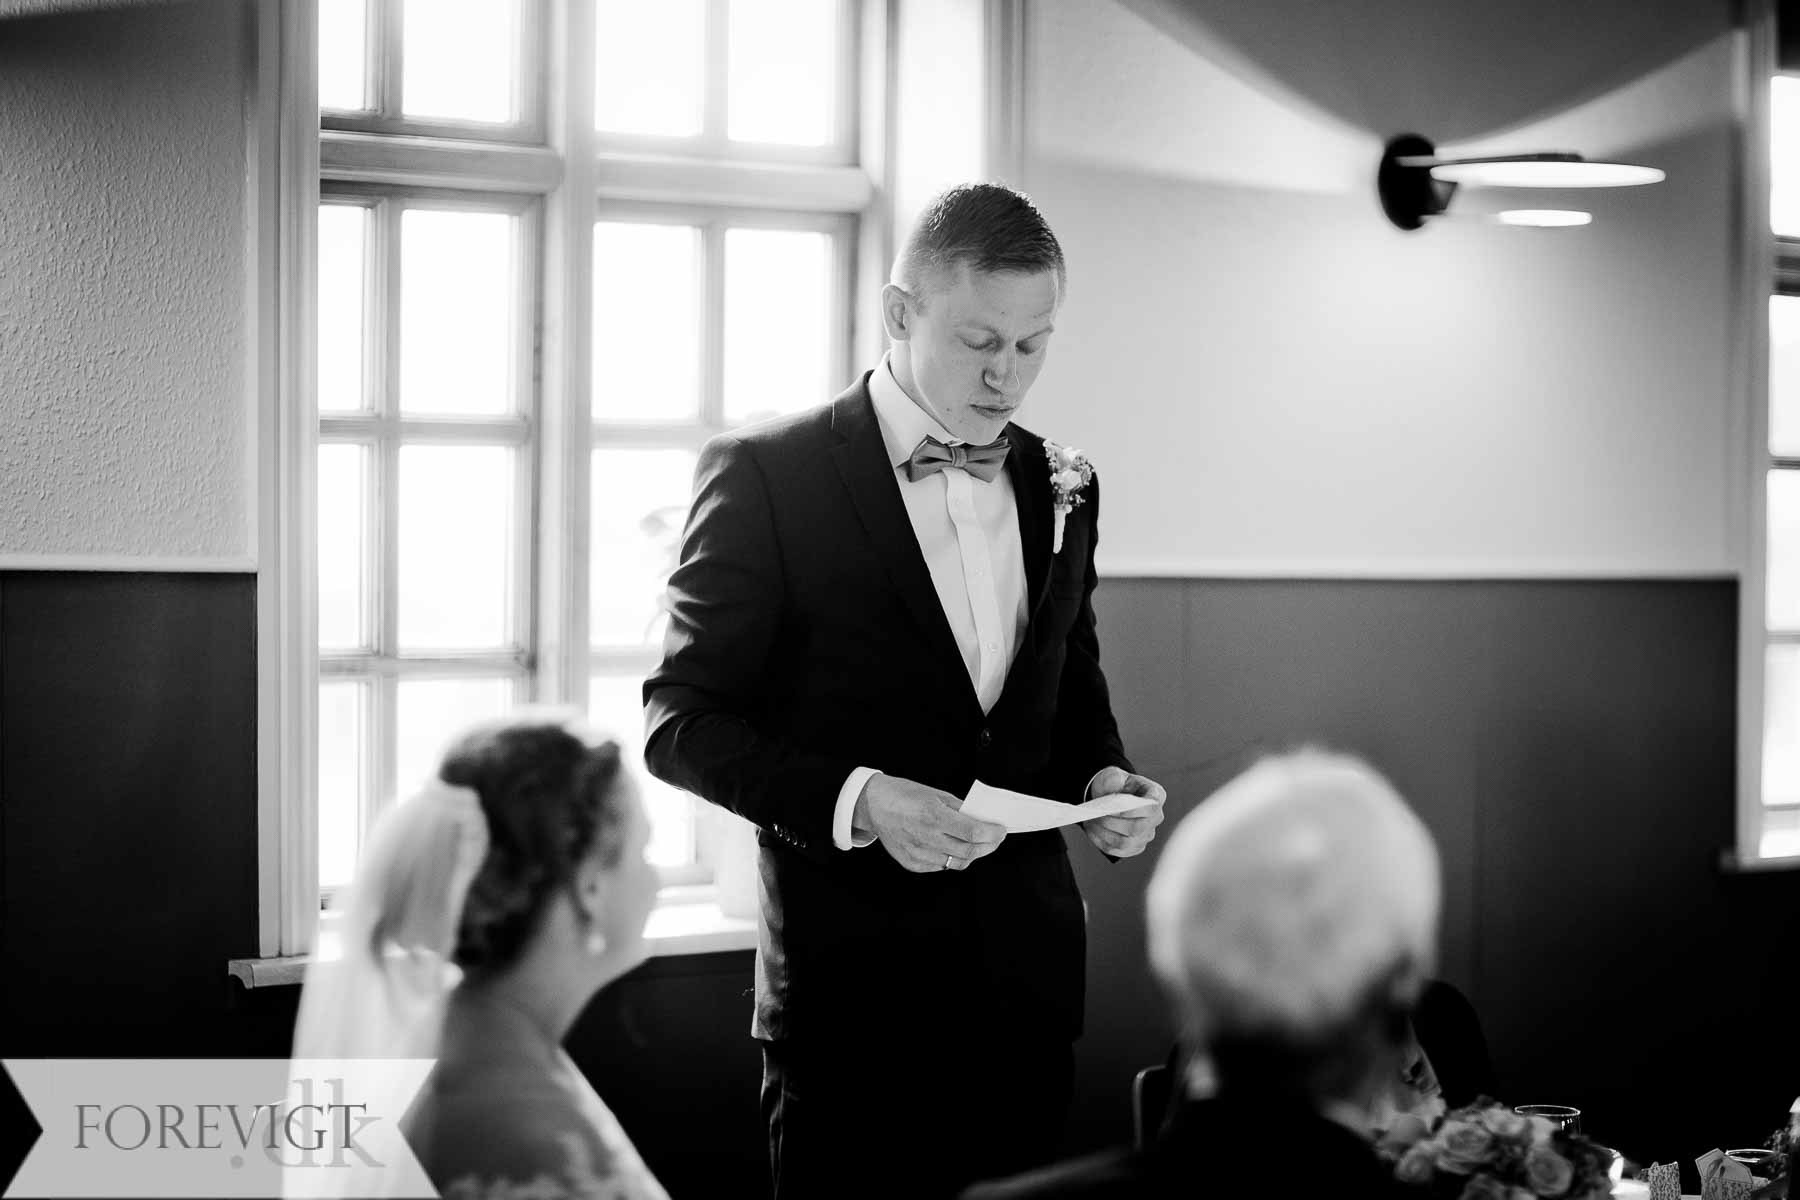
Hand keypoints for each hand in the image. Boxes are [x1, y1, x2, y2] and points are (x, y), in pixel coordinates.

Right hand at [855, 774, 1006, 872]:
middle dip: (988, 846)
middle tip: (995, 838)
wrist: (874, 805)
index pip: (973, 833)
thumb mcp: (937, 795)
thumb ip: (960, 810)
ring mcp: (918, 854)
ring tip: (977, 844)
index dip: (993, 833)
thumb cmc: (904, 795)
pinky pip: (941, 867)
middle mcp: (926, 838)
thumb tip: (982, 820)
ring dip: (972, 854)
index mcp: (933, 817)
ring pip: (957, 863)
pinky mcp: (912, 864)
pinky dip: (952, 859)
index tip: (1001, 830)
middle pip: (969, 851)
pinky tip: (953, 848)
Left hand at [1080, 767, 1165, 857]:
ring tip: (1090, 823)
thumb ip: (1114, 780)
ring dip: (1104, 834)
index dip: (1132, 810)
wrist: (1111, 793)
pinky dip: (1102, 842)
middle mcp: (1156, 818)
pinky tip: (1092, 831)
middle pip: (1137, 828)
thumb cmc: (1115, 783)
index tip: (1111, 807)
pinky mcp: (1135, 846)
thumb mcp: (1115, 774)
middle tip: (1095, 816)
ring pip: (1126, 843)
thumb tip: (1111, 793)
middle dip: (1112, 823)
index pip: (1151, 808)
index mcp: (1156, 796)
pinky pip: (1118, 851)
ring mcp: (1147, 834)